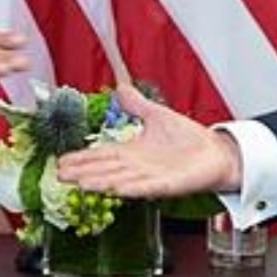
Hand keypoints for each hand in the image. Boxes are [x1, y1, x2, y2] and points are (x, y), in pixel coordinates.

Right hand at [56, 84, 242, 197]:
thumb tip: (120, 87)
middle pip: (105, 170)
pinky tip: (119, 189)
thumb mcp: (157, 116)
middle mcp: (137, 167)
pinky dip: (134, 188)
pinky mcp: (169, 185)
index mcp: (132, 151)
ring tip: (82, 184)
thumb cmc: (188, 139)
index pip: (100, 155)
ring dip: (102, 183)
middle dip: (83, 172)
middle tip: (61, 175)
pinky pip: (149, 187)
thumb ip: (136, 105)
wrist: (216, 153)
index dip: (81, 158)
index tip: (60, 162)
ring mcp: (152, 177)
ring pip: (121, 180)